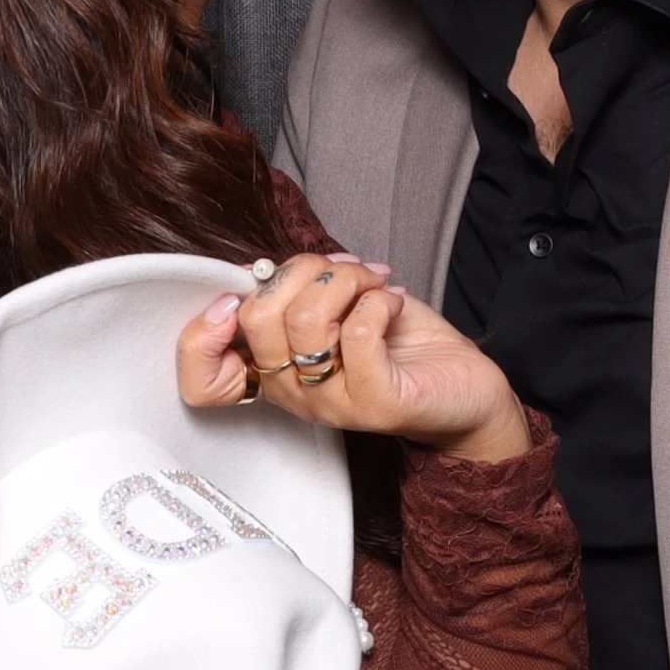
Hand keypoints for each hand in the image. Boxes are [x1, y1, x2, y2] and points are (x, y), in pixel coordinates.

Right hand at [177, 252, 531, 463]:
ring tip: (374, 285)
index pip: (201, 379)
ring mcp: (332, 403)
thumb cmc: (401, 344)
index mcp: (276, 374)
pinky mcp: (376, 402)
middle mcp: (295, 395)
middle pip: (256, 320)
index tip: (244, 288)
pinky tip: (392, 302)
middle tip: (343, 273)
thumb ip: (300, 290)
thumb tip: (271, 266)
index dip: (203, 330)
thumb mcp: (339, 308)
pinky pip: (356, 331)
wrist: (468, 388)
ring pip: (307, 319)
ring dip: (346, 280)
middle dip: (302, 270)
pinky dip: (376, 299)